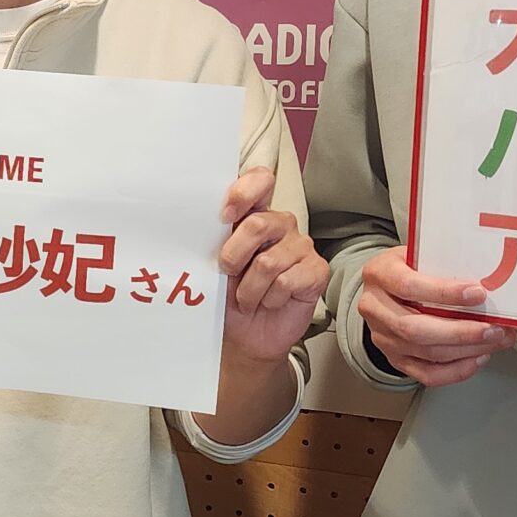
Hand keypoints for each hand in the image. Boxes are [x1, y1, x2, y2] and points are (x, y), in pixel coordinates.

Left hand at [217, 167, 327, 363]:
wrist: (246, 336)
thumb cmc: (229, 297)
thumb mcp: (213, 265)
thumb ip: (215, 240)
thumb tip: (199, 224)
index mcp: (255, 214)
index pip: (260, 181)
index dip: (244, 192)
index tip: (224, 216)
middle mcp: (280, 225)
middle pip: (258, 224)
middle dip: (233, 255)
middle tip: (227, 273)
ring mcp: (301, 246)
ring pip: (269, 261)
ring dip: (249, 289)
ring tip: (248, 298)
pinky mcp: (316, 270)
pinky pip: (287, 281)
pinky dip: (270, 298)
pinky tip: (270, 302)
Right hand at [353, 246, 516, 387]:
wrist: (387, 288)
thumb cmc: (409, 268)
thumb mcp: (419, 255)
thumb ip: (444, 264)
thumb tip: (489, 280)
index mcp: (379, 275)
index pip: (408, 286)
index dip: (444, 293)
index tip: (477, 294)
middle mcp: (375, 309)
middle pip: (415, 329)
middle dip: (461, 332)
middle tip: (494, 329)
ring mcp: (383, 337)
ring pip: (425, 353)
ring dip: (467, 350)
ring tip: (495, 340)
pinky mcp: (395, 358)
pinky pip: (427, 374)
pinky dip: (457, 370)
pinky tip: (477, 357)